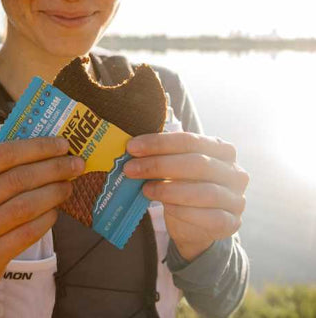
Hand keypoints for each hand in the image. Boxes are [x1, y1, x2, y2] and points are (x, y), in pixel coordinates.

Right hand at [0, 137, 84, 316]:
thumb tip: (46, 149)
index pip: (0, 155)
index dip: (36, 148)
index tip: (62, 144)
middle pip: (15, 180)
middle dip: (52, 169)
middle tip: (75, 165)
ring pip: (23, 207)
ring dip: (53, 193)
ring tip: (68, 186)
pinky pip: (26, 233)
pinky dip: (46, 219)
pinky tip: (55, 210)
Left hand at [123, 132, 248, 261]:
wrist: (196, 226)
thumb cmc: (183, 187)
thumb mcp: (175, 167)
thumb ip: (162, 156)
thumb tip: (133, 149)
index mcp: (221, 149)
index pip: (189, 140)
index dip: (159, 143)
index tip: (132, 147)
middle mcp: (234, 172)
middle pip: (196, 163)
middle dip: (158, 165)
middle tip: (130, 168)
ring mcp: (236, 198)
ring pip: (203, 191)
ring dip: (168, 190)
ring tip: (145, 189)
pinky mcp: (231, 223)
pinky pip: (207, 216)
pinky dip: (182, 211)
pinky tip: (165, 208)